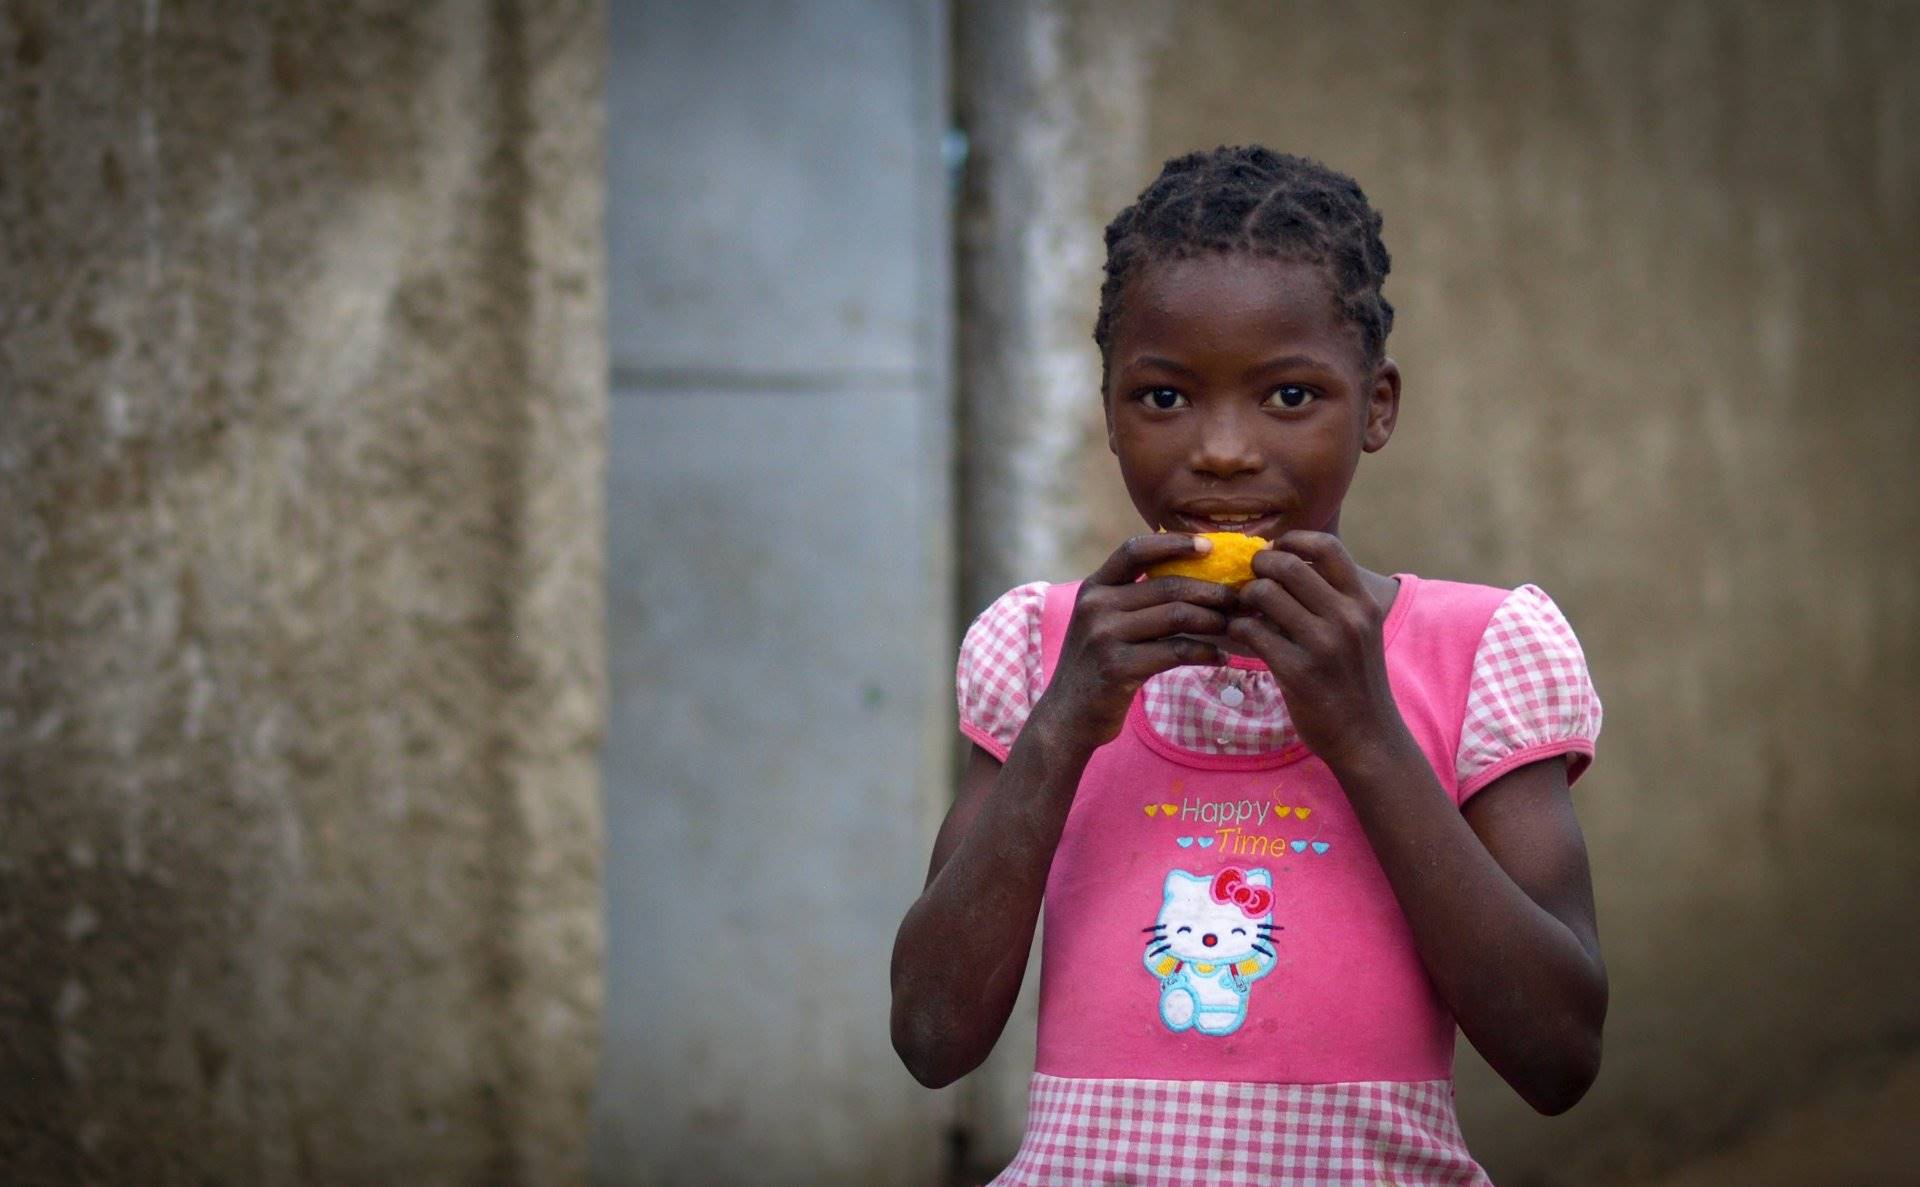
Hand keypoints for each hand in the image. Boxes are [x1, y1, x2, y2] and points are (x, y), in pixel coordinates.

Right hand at [1033, 533, 1236, 751]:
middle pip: (1167, 586)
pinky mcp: (1118, 667)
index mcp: (1094, 588)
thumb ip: (1132, 599)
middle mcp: (1096, 606)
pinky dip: (1206, 653)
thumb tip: (1192, 579)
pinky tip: (1220, 658)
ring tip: (1234, 627)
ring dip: (1214, 621)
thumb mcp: (1104, 623)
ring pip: (1176, 616)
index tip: (1209, 546)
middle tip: (1240, 599)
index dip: (1173, 543)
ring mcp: (1105, 636)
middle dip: (1211, 590)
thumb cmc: (1097, 666)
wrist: (1067, 716)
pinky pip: (1176, 652)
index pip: (1135, 550)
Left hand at [1226, 531, 1401, 768]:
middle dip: (1260, 566)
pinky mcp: (1298, 671)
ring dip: (1244, 597)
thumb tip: (1287, 562)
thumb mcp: (1360, 632)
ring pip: (1265, 594)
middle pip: (1288, 565)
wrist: (1368, 737)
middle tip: (1250, 579)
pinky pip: (1253, 632)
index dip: (1293, 540)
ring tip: (1243, 609)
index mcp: (1363, 602)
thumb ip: (1334, 599)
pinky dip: (1238, 628)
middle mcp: (1347, 618)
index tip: (1275, 551)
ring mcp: (1323, 644)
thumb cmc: (1356, 681)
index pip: (1327, 546)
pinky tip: (1240, 635)